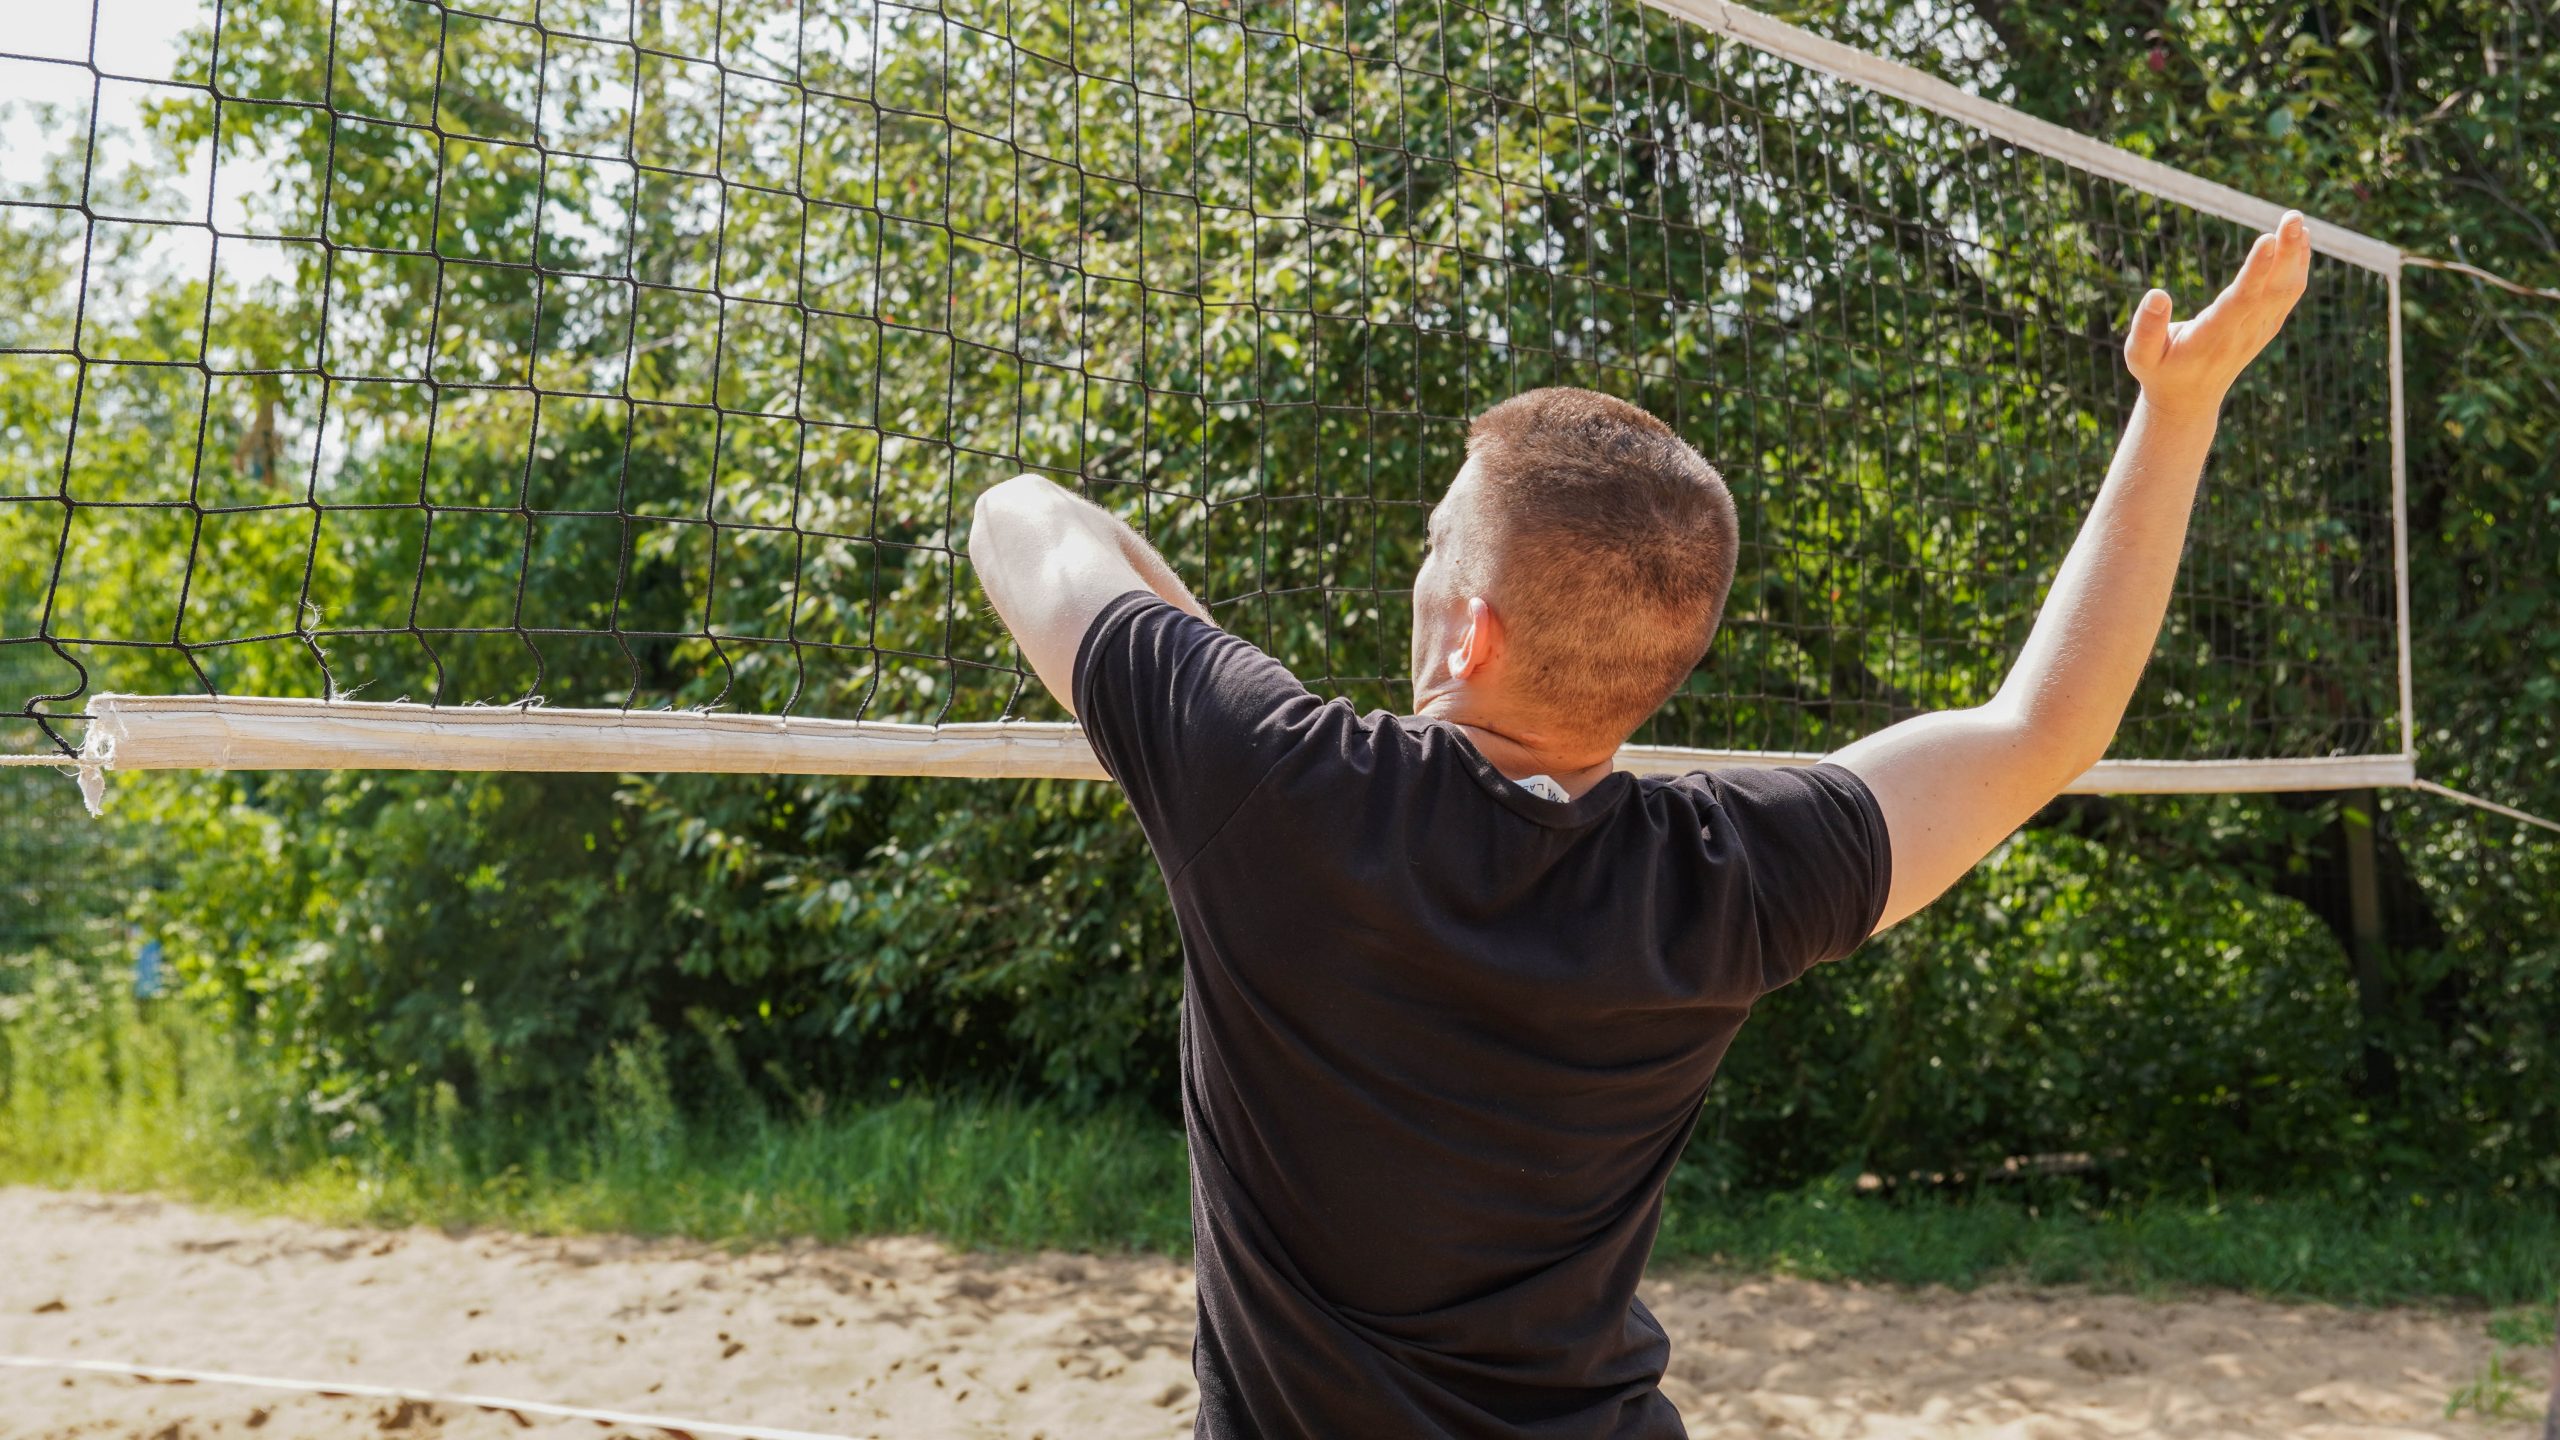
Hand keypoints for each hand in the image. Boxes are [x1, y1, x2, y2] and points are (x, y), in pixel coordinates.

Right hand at [2123, 210, 2312, 414]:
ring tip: (2296, 220)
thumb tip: (2157, 294)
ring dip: (2296, 254)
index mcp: (2212, 337)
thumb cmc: (2160, 373)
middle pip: (2272, 290)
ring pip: (2286, 290)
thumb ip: (2146, 328)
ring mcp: (2259, 330)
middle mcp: (2243, 333)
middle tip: (2293, 217)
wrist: (2188, 401)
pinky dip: (2298, 266)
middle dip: (2285, 252)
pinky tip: (2300, 241)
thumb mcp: (2140, 357)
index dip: (2256, 271)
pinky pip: (2288, 294)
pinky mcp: (2266, 326)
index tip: (2268, 239)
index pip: (2241, 301)